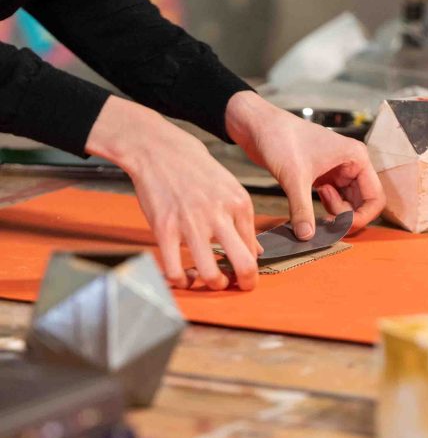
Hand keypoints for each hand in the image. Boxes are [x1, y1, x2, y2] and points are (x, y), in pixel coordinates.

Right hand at [86, 96, 259, 289]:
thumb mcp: (230, 188)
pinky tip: (184, 277)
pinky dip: (182, 282)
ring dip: (215, 285)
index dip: (251, 266)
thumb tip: (256, 250)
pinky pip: (175, 270)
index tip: (243, 271)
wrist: (160, 150)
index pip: (254, 249)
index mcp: (240, 204)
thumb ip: (243, 220)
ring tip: (212, 281)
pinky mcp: (165, 229)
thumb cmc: (196, 169)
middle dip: (245, 284)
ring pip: (212, 275)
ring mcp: (192, 224)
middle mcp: (220, 215)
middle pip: (244, 266)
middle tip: (239, 286)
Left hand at [226, 91, 385, 238]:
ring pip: (346, 203)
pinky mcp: (320, 176)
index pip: (375, 197)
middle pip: (361, 203)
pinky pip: (331, 200)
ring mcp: (335, 171)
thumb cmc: (280, 138)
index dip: (361, 217)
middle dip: (345, 218)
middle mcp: (350, 164)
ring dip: (334, 215)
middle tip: (323, 224)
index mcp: (355, 158)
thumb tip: (306, 236)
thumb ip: (302, 209)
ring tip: (314, 214)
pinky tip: (307, 209)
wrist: (257, 126)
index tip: (340, 227)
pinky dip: (323, 210)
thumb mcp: (294, 177)